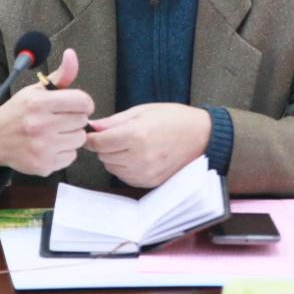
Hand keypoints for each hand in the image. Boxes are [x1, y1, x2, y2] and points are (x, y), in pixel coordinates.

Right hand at [0, 48, 93, 176]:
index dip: (83, 102)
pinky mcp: (43, 165)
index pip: (82, 101)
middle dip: (74, 118)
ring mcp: (41, 148)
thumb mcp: (36, 90)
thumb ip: (60, 75)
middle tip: (59, 119)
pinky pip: (71, 157)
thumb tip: (72, 54)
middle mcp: (40, 126)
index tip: (76, 105)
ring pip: (79, 139)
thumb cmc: (19, 111)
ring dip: (71, 135)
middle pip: (82, 121)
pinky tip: (50, 146)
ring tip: (54, 132)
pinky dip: (64, 152)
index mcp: (38, 103)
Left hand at [85, 103, 210, 187]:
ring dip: (114, 158)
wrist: (202, 136)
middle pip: (103, 156)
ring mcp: (145, 173)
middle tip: (117, 135)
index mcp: (136, 135)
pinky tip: (136, 156)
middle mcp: (139, 157)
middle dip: (104, 146)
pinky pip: (125, 178)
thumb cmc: (175, 119)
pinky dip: (124, 168)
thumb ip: (115, 121)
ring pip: (112, 168)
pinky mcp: (150, 182)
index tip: (90, 134)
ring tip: (129, 145)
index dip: (91, 138)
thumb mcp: (143, 111)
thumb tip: (94, 126)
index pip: (98, 142)